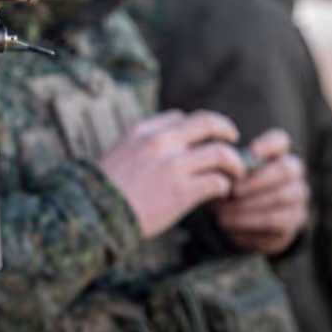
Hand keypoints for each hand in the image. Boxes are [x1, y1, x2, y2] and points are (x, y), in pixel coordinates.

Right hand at [100, 110, 245, 238]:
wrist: (96, 214)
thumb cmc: (106, 189)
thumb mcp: (120, 153)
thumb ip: (144, 145)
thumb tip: (171, 145)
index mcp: (142, 131)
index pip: (181, 117)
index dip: (197, 129)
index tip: (202, 140)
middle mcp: (160, 143)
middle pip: (208, 123)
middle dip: (227, 131)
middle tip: (234, 142)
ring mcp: (173, 166)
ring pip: (221, 153)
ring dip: (234, 163)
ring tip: (235, 174)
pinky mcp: (183, 191)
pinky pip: (217, 181)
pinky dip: (224, 187)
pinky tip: (219, 193)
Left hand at [214, 129, 308, 254]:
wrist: (239, 223)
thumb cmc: (227, 190)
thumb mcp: (223, 178)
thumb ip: (226, 170)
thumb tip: (221, 172)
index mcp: (274, 153)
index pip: (279, 141)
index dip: (268, 145)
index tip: (251, 152)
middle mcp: (292, 171)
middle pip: (285, 169)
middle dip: (256, 180)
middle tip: (232, 191)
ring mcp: (297, 196)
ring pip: (281, 196)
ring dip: (249, 205)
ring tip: (223, 213)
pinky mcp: (295, 220)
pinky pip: (276, 221)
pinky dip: (249, 224)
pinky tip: (230, 226)